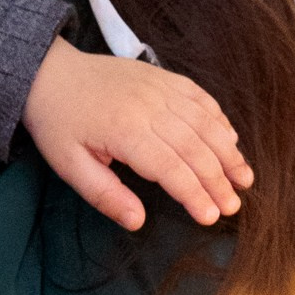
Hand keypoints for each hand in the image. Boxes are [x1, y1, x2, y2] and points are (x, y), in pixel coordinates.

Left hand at [21, 38, 253, 232]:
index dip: (194, 193)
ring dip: (228, 151)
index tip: (211, 216)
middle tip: (233, 206)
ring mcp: (159, 88)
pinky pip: (200, 97)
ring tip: (244, 178)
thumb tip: (137, 222)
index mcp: (124, 131)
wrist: (49, 72)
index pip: (170, 168)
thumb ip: (105, 195)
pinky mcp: (163, 78)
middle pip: (195, 147)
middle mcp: (149, 107)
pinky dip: (219, 119)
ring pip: (205, 122)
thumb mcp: (70, 166)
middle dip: (218, 179)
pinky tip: (230, 139)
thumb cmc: (58, 123)